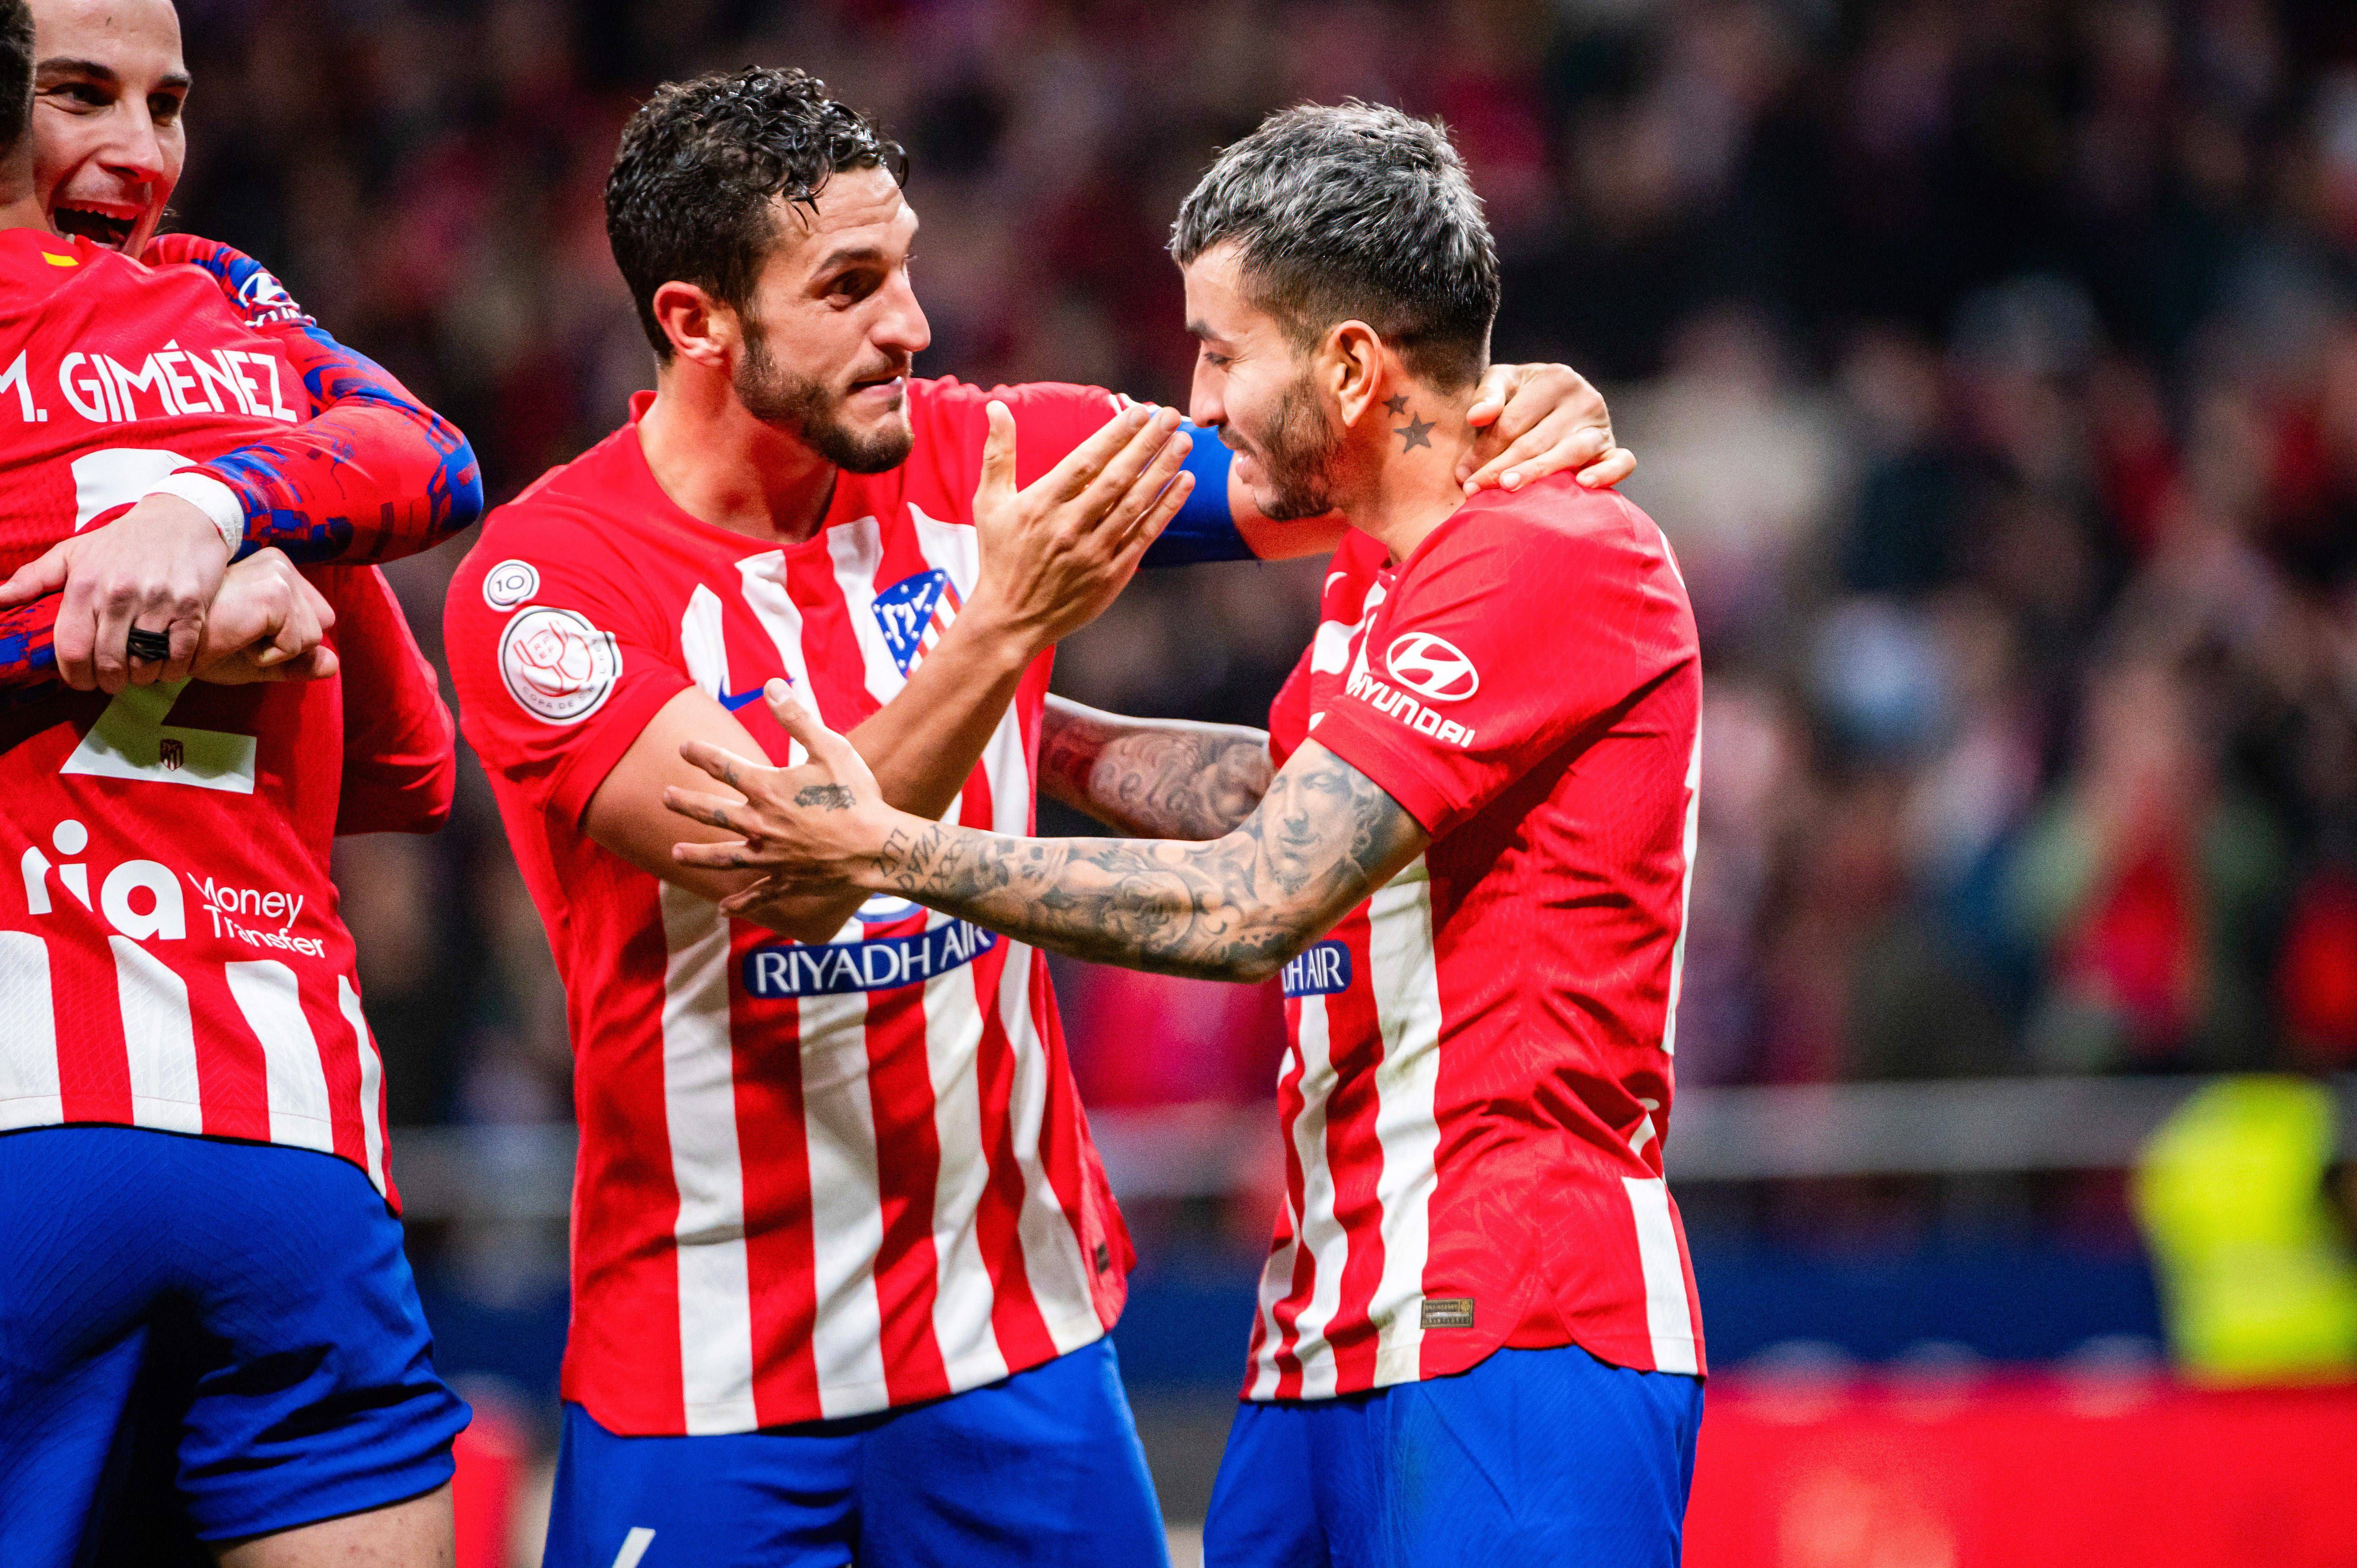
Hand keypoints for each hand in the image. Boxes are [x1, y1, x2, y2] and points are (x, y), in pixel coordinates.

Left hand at [0, 494, 231, 691]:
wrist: (179, 518)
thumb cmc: (121, 541)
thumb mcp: (72, 552)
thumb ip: (33, 578)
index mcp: (85, 585)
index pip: (71, 648)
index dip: (75, 676)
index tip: (82, 680)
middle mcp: (119, 593)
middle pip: (108, 662)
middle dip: (109, 681)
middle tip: (113, 680)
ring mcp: (157, 601)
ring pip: (145, 663)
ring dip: (141, 677)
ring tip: (140, 671)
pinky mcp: (191, 606)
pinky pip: (179, 655)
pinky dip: (172, 669)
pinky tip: (166, 664)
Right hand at [189, 549, 339, 684]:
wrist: (163, 645)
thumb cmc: (202, 646)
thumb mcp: (258, 660)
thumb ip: (297, 663)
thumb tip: (334, 664)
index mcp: (276, 570)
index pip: (319, 620)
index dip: (285, 641)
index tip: (246, 632)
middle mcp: (280, 564)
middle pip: (318, 628)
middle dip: (282, 646)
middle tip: (238, 634)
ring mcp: (278, 574)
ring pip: (311, 638)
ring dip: (273, 651)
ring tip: (234, 633)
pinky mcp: (275, 593)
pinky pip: (296, 644)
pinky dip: (267, 655)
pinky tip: (235, 637)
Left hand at [663, 682, 897, 904]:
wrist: (876, 848)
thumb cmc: (856, 795)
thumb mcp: (830, 748)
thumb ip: (797, 718)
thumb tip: (771, 685)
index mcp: (768, 789)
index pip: (724, 766)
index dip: (701, 754)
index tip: (684, 747)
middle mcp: (760, 824)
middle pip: (713, 812)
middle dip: (686, 802)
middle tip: (665, 797)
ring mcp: (771, 856)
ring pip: (724, 857)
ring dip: (698, 855)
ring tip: (676, 854)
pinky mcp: (786, 881)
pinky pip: (758, 893)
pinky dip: (740, 902)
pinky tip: (723, 909)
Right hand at [968, 400, 1195, 647]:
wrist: (1010, 619)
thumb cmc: (1000, 556)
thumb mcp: (990, 504)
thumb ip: (998, 453)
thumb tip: (997, 406)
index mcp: (1042, 505)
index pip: (1085, 461)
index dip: (1115, 435)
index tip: (1139, 411)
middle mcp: (1069, 527)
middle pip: (1116, 479)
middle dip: (1147, 444)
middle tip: (1171, 416)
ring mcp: (1093, 552)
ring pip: (1136, 504)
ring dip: (1164, 471)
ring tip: (1184, 442)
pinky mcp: (1111, 574)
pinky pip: (1145, 535)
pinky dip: (1167, 508)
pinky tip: (1185, 483)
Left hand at [1459, 362, 1635, 494]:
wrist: (1556, 401)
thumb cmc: (1522, 395)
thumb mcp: (1502, 382)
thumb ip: (1486, 396)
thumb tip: (1476, 418)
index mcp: (1555, 378)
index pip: (1514, 421)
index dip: (1485, 449)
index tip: (1463, 474)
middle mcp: (1584, 398)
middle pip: (1536, 440)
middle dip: (1501, 467)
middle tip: (1475, 490)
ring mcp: (1601, 424)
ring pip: (1569, 453)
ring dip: (1537, 473)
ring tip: (1508, 488)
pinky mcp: (1613, 448)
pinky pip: (1620, 462)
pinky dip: (1605, 474)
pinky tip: (1582, 484)